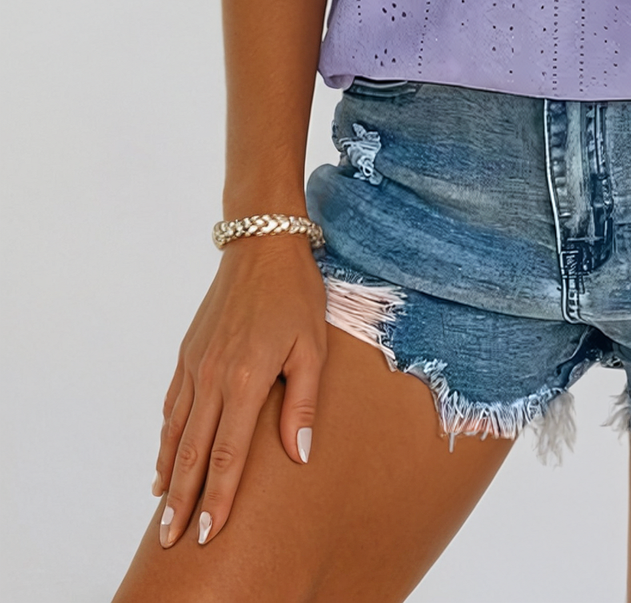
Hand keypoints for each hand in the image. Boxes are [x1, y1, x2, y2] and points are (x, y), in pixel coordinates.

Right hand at [152, 234, 326, 549]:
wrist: (261, 243)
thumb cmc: (296, 294)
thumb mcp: (312, 345)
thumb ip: (302, 402)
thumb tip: (299, 454)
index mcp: (245, 378)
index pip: (227, 454)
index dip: (217, 498)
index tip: (209, 534)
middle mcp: (212, 376)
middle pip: (193, 452)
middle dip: (183, 501)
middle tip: (173, 541)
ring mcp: (196, 364)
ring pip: (177, 431)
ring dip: (170, 474)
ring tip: (164, 511)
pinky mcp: (188, 353)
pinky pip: (174, 405)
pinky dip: (168, 437)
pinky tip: (167, 457)